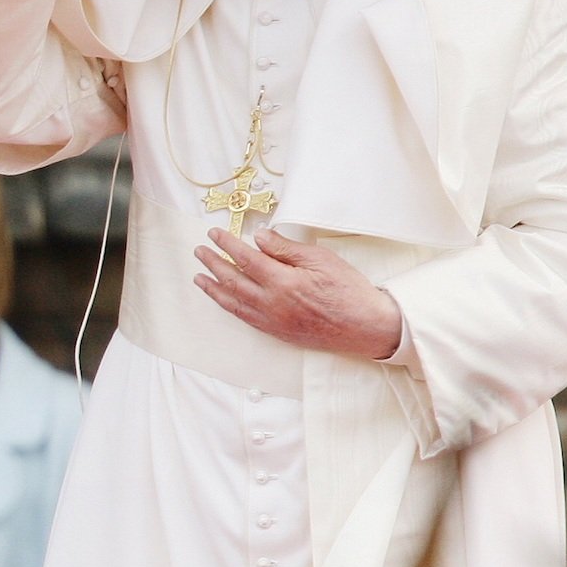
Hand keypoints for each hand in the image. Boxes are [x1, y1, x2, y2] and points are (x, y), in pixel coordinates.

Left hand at [193, 226, 403, 360]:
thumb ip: (285, 249)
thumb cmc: (348, 290)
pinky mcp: (277, 333)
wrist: (367, 327)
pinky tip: (224, 299)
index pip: (245, 258)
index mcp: (283, 282)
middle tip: (199, 251)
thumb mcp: (320, 259)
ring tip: (199, 277)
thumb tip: (258, 237)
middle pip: (232, 281)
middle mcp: (272, 304)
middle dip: (213, 264)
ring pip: (233, 303)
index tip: (214, 233)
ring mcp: (273, 321)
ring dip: (214, 289)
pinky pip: (245, 318)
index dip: (226, 244)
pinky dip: (230, 307)